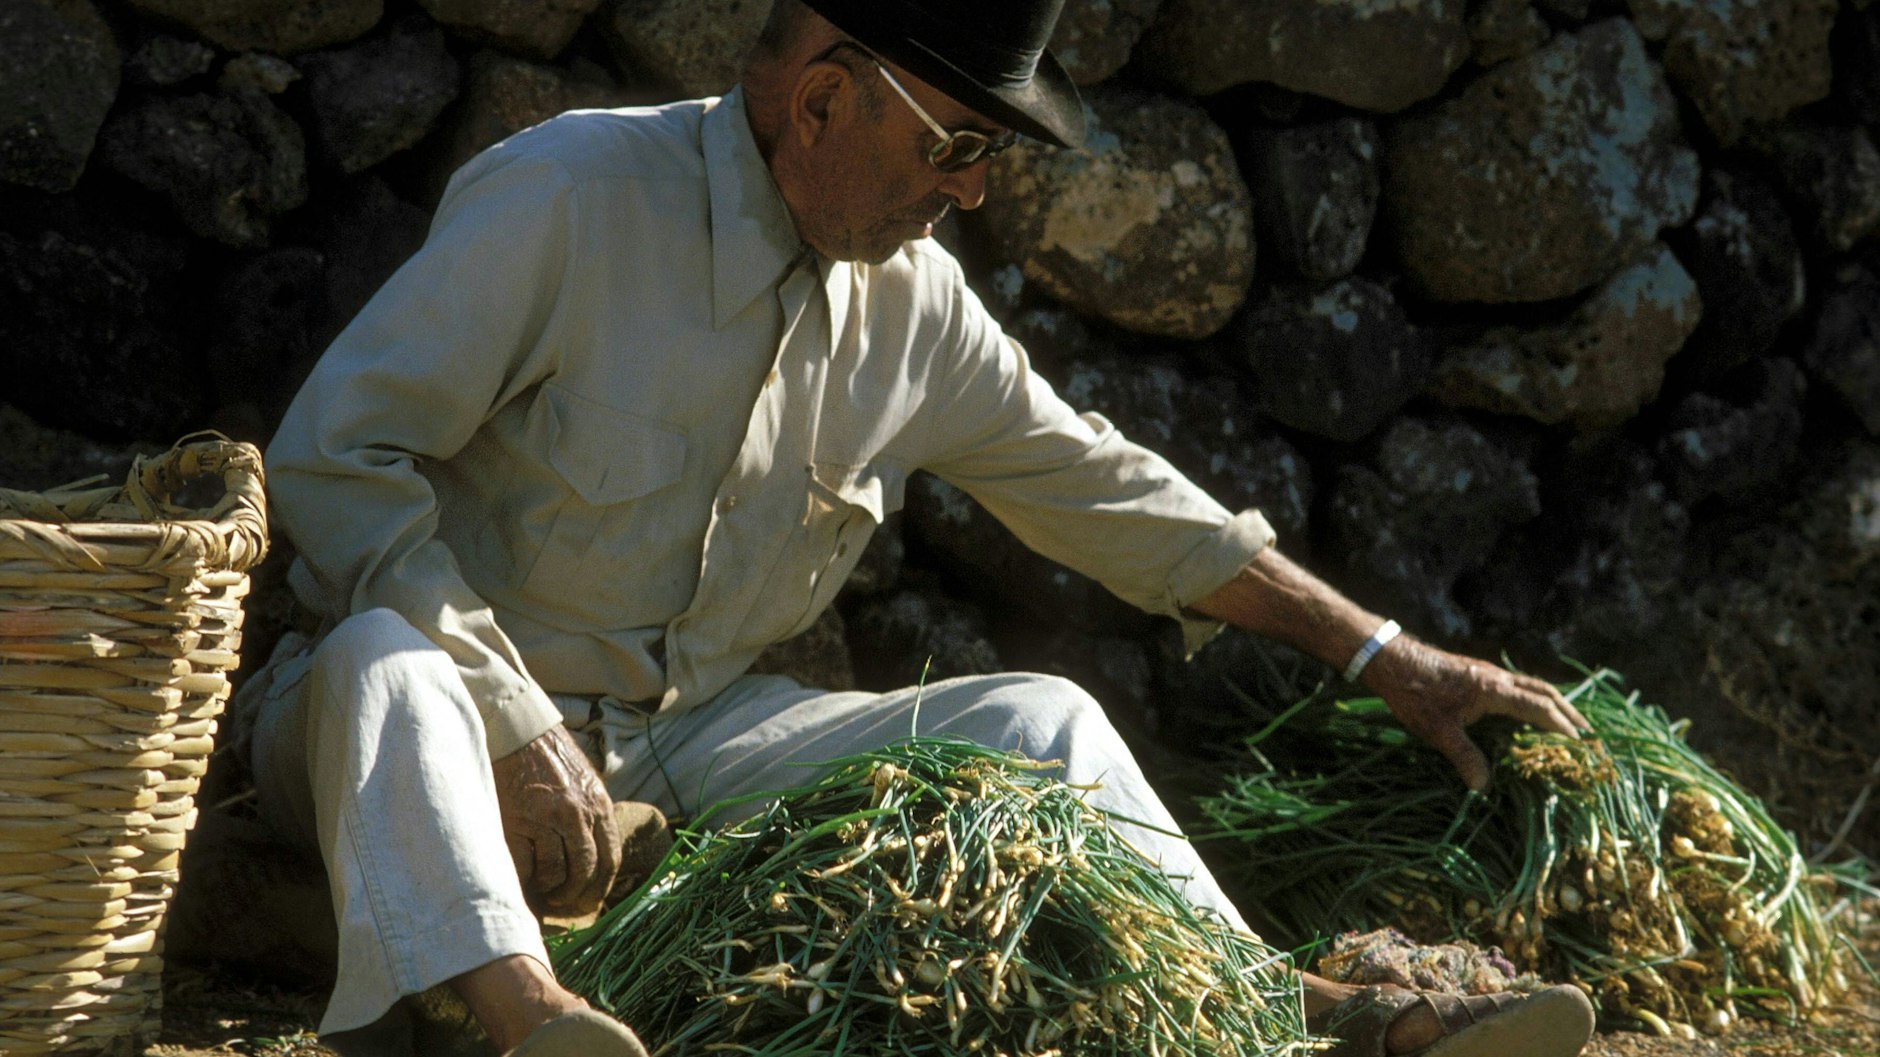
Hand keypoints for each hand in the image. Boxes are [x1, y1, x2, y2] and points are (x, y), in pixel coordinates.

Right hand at [492, 725, 620, 916]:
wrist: (518, 732)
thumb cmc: (550, 758)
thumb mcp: (585, 782)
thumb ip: (592, 815)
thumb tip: (594, 858)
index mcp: (599, 805)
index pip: (610, 859)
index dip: (600, 887)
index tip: (589, 901)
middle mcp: (577, 814)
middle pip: (585, 871)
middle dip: (575, 895)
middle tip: (562, 903)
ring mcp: (547, 819)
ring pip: (556, 873)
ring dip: (549, 890)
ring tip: (542, 891)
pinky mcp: (517, 822)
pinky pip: (526, 867)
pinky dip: (526, 880)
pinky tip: (523, 880)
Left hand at [1361, 636, 1590, 792]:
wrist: (1390, 658)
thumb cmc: (1414, 694)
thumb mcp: (1438, 731)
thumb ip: (1464, 757)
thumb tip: (1484, 788)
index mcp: (1494, 690)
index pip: (1540, 708)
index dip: (1562, 727)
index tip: (1582, 746)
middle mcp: (1498, 677)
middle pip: (1545, 692)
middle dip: (1568, 713)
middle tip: (1588, 735)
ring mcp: (1489, 672)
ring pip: (1533, 684)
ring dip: (1554, 702)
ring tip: (1569, 723)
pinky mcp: (1478, 672)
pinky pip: (1518, 684)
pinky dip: (1535, 697)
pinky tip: (1531, 710)